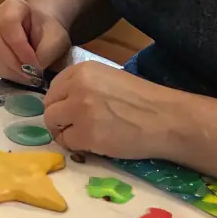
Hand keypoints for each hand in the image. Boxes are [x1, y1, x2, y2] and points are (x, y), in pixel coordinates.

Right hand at [0, 0, 71, 82]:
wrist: (41, 34)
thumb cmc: (49, 33)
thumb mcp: (56, 39)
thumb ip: (45, 53)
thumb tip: (32, 70)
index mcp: (12, 6)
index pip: (9, 24)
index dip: (21, 47)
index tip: (36, 65)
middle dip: (14, 63)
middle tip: (31, 76)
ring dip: (10, 70)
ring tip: (28, 78)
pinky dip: (6, 73)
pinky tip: (20, 76)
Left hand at [43, 60, 177, 159]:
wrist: (167, 119)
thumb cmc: (144, 100)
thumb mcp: (110, 80)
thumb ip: (84, 86)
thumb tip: (64, 102)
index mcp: (83, 70)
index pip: (54, 88)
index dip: (61, 103)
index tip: (73, 112)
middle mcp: (77, 87)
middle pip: (49, 107)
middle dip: (60, 119)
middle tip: (78, 128)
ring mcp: (80, 111)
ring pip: (53, 125)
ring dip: (66, 133)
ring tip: (86, 136)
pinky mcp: (87, 135)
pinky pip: (67, 143)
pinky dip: (77, 147)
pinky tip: (95, 144)